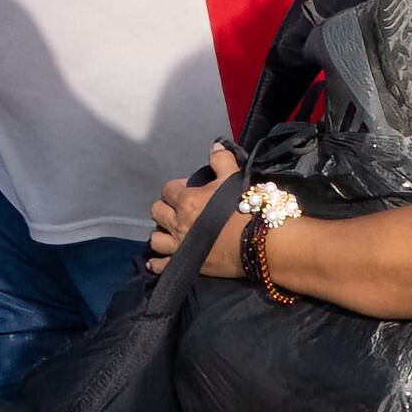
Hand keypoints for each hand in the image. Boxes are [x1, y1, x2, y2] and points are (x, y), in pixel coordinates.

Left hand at [146, 142, 246, 275]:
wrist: (255, 243)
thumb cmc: (244, 208)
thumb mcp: (234, 177)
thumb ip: (222, 160)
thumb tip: (215, 146)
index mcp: (186, 200)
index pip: (168, 189)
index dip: (176, 188)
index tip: (187, 190)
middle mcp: (177, 222)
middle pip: (157, 212)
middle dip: (165, 209)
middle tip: (178, 210)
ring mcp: (178, 245)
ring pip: (155, 238)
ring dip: (161, 234)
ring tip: (170, 232)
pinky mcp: (184, 264)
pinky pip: (160, 265)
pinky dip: (156, 263)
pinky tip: (155, 261)